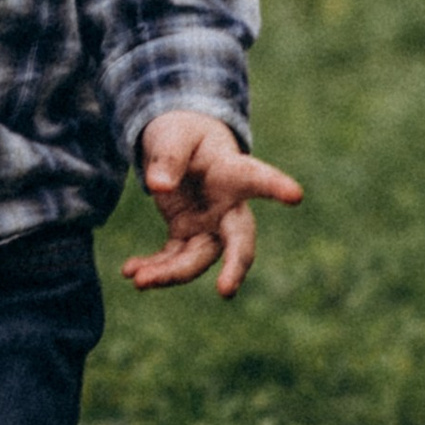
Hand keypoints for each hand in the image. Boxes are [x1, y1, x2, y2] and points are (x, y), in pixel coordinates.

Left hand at [121, 110, 302, 297]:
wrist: (177, 143)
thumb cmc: (183, 134)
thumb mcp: (173, 136)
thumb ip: (168, 158)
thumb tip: (157, 187)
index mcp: (232, 172)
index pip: (257, 178)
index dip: (276, 186)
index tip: (295, 194)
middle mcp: (227, 206)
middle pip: (239, 240)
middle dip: (234, 266)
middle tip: (226, 290)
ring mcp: (208, 224)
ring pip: (197, 259)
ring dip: (170, 273)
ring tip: (138, 279)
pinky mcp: (186, 233)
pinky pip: (173, 258)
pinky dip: (153, 267)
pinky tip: (129, 272)